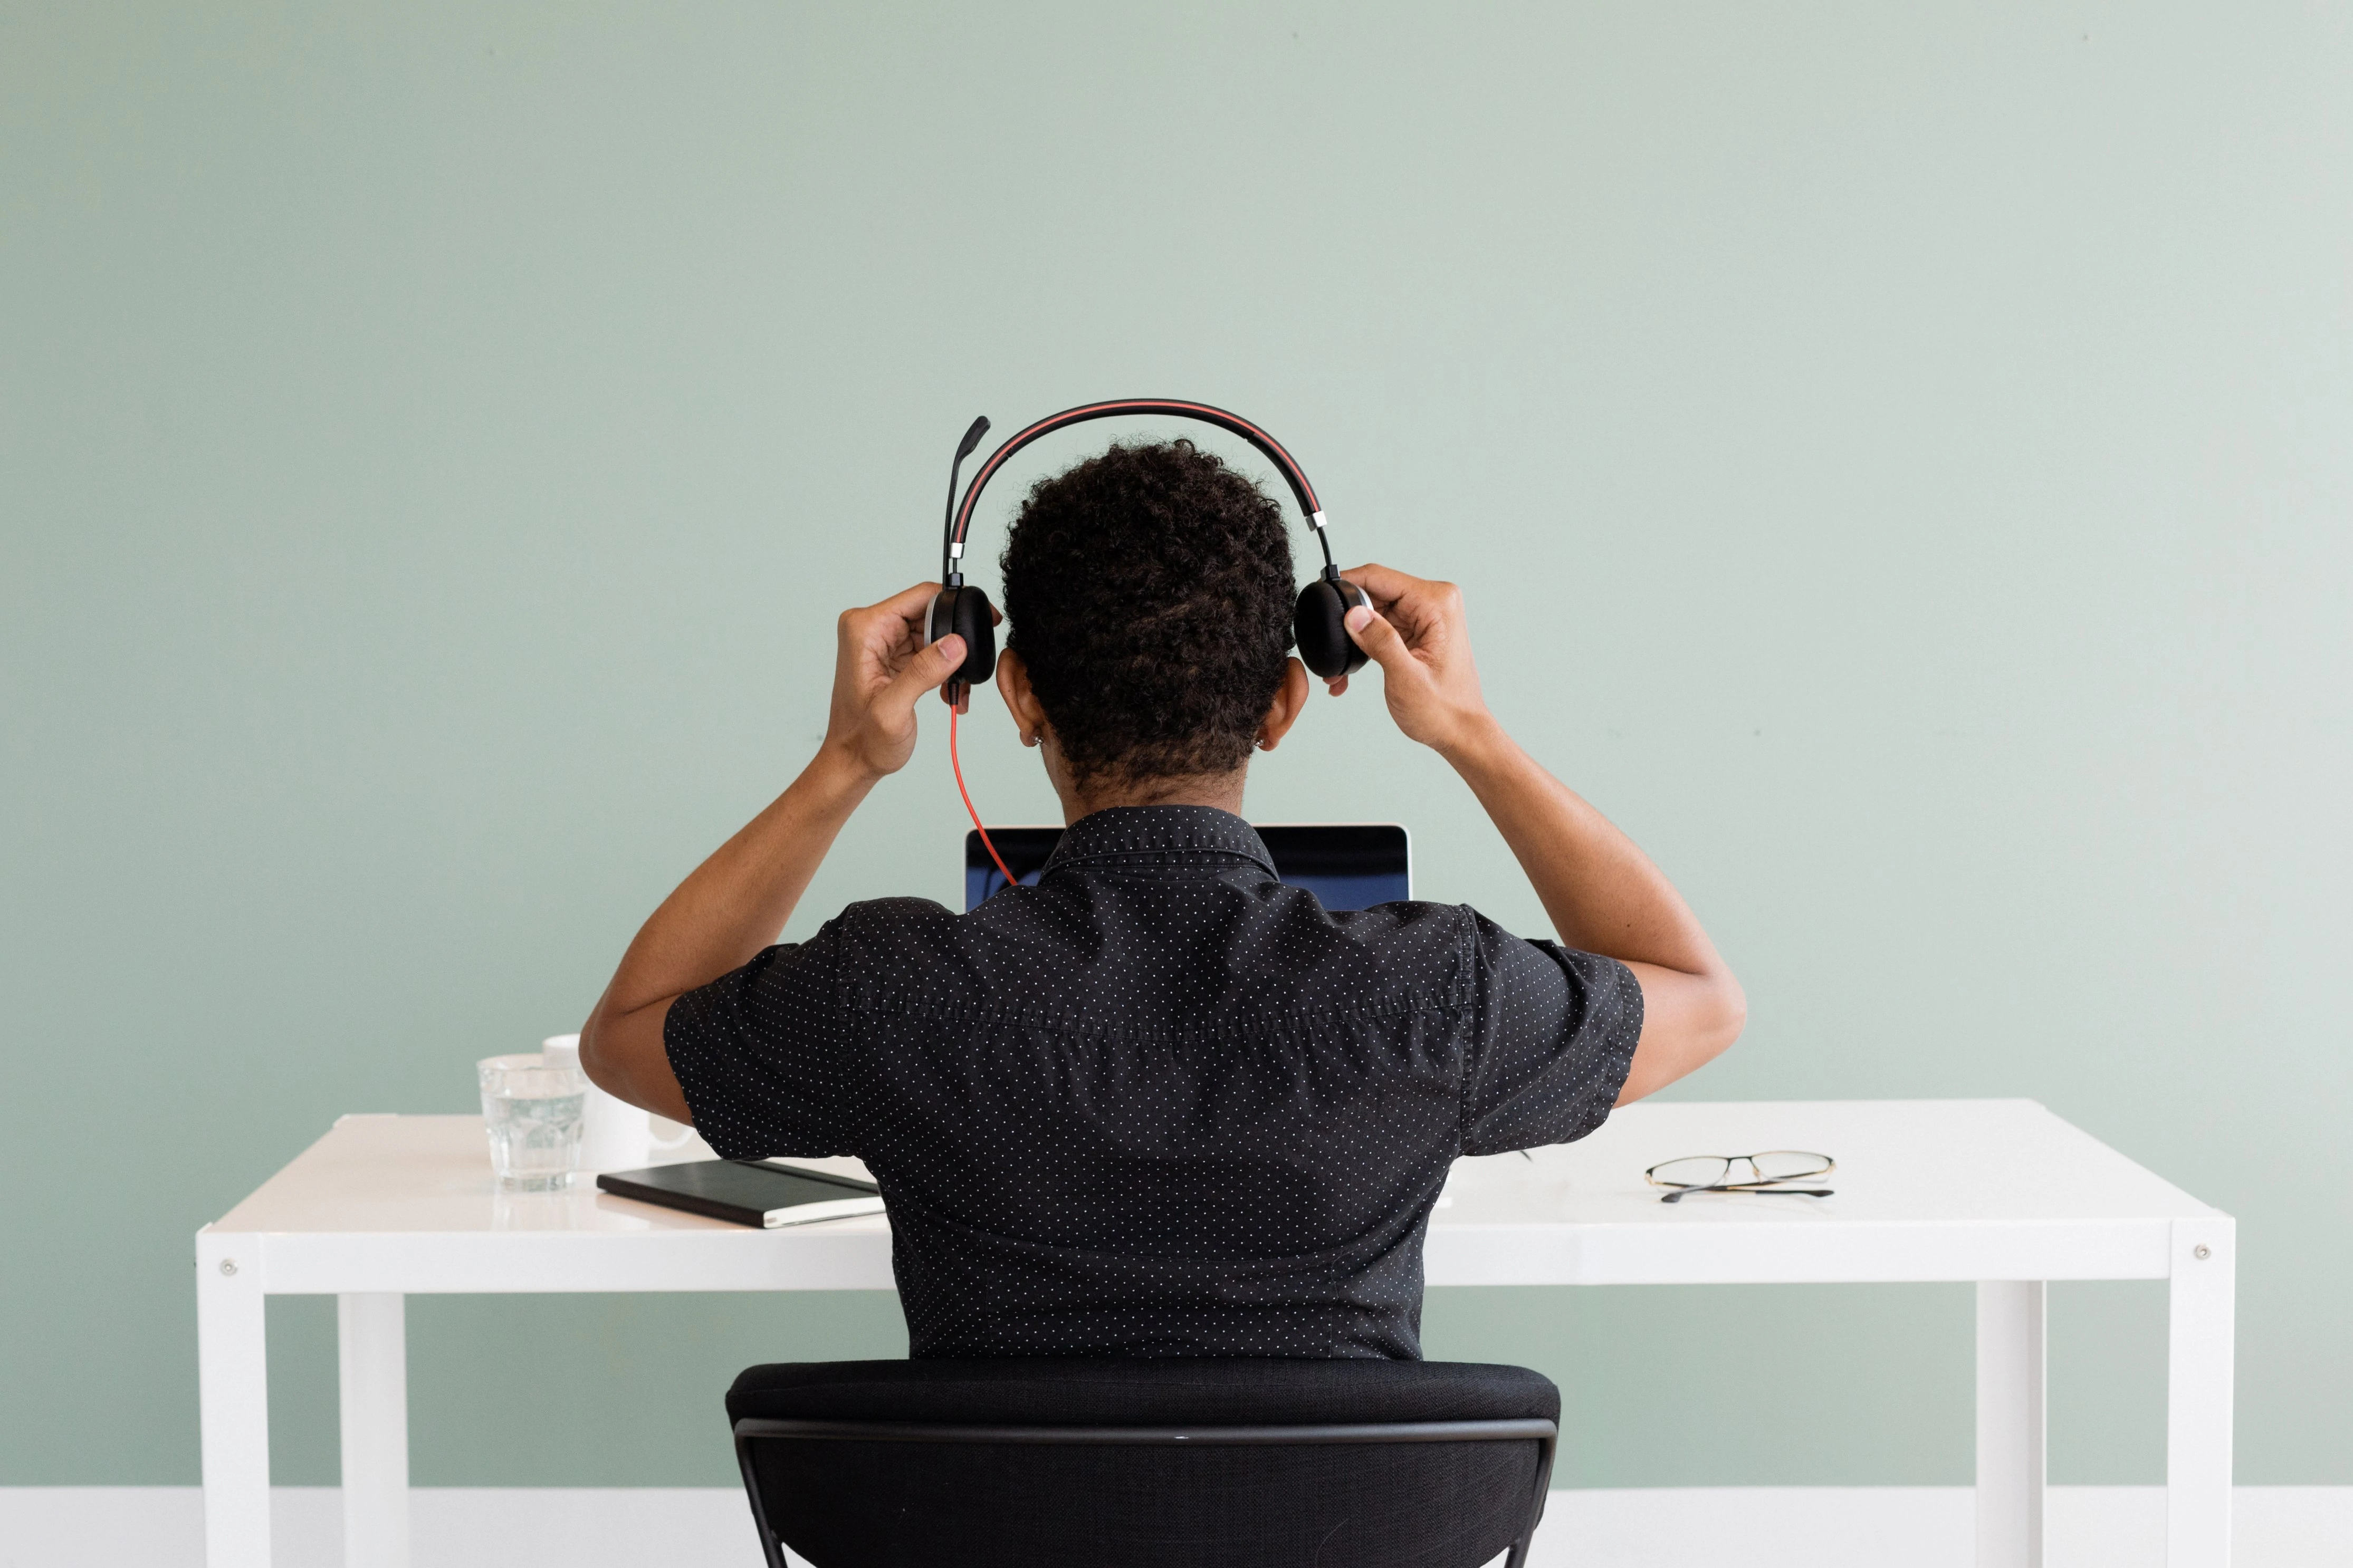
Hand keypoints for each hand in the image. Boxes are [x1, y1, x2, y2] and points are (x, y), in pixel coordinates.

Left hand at [823, 583, 992, 778]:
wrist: (854, 761)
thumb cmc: (863, 741)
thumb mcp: (894, 710)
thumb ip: (923, 673)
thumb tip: (955, 644)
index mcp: (866, 629)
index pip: (920, 597)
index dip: (956, 604)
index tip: (985, 618)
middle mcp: (872, 628)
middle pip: (931, 613)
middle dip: (954, 640)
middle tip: (965, 670)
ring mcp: (883, 641)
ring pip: (934, 632)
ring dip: (951, 659)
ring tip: (955, 688)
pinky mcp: (894, 655)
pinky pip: (930, 648)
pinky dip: (944, 668)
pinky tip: (948, 690)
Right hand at [1330, 563, 1496, 757]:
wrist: (1460, 732)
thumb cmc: (1443, 710)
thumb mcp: (1406, 678)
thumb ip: (1380, 642)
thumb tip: (1353, 614)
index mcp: (1436, 603)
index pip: (1380, 577)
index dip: (1345, 583)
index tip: (1319, 594)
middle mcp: (1433, 602)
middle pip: (1374, 592)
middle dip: (1348, 618)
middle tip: (1331, 648)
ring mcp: (1425, 616)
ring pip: (1373, 611)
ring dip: (1354, 637)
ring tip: (1341, 668)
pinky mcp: (1417, 631)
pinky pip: (1381, 627)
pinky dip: (1364, 646)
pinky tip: (1352, 670)